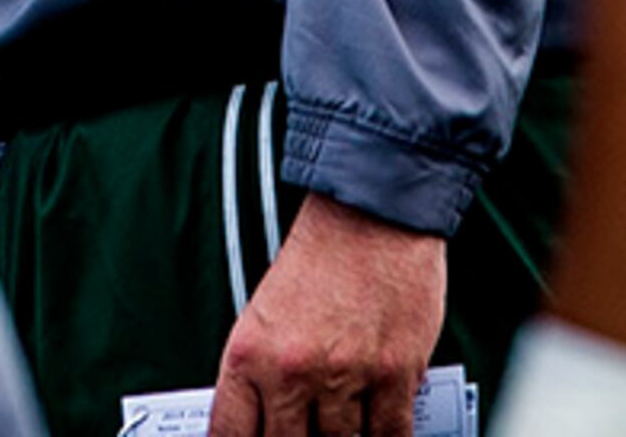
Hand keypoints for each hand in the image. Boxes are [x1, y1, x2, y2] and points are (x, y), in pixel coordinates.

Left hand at [210, 193, 443, 436]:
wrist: (373, 211)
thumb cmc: (322, 255)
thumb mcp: (265, 313)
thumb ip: (260, 374)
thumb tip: (265, 424)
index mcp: (248, 354)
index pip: (231, 435)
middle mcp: (292, 370)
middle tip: (307, 429)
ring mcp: (344, 375)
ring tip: (345, 421)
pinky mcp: (394, 373)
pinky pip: (390, 435)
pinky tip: (379, 432)